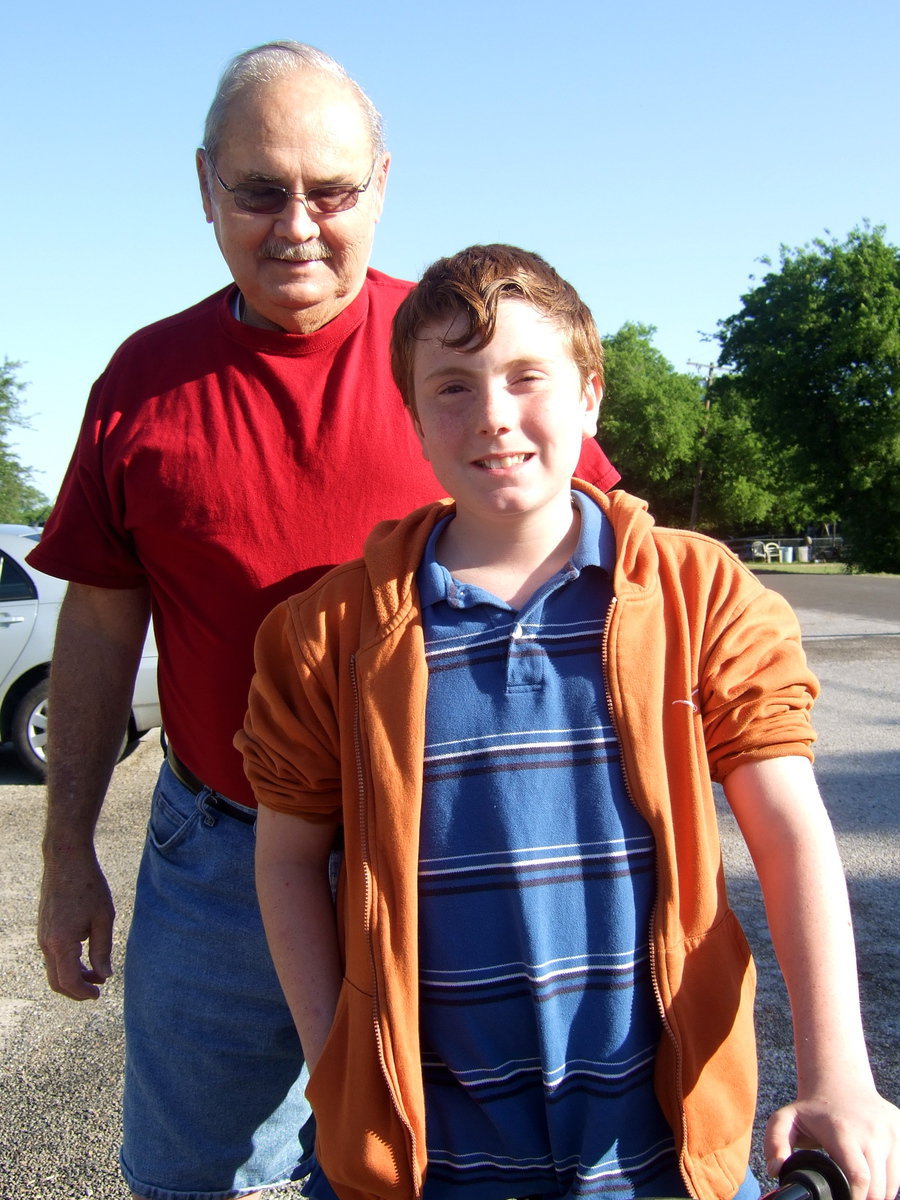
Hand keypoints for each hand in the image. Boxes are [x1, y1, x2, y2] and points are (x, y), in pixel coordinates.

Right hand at [38, 848, 114, 999]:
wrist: (66, 861)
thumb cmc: (88, 886)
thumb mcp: (103, 918)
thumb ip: (102, 950)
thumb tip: (104, 975)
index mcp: (61, 942)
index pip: (69, 981)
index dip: (83, 993)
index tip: (98, 994)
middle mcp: (46, 943)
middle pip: (57, 981)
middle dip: (77, 990)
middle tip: (98, 988)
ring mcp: (42, 936)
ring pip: (54, 969)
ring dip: (74, 976)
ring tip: (97, 971)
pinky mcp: (44, 929)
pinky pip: (53, 956)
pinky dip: (68, 963)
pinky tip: (86, 955)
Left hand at [765, 1089, 899, 1199]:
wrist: (840, 1082)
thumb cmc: (812, 1109)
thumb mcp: (785, 1120)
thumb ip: (775, 1144)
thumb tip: (777, 1170)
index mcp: (843, 1131)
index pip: (859, 1178)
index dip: (854, 1199)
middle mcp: (871, 1131)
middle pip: (878, 1187)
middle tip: (850, 1198)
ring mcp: (890, 1131)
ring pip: (893, 1183)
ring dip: (879, 1194)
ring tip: (860, 1191)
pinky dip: (890, 1182)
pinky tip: (874, 1180)